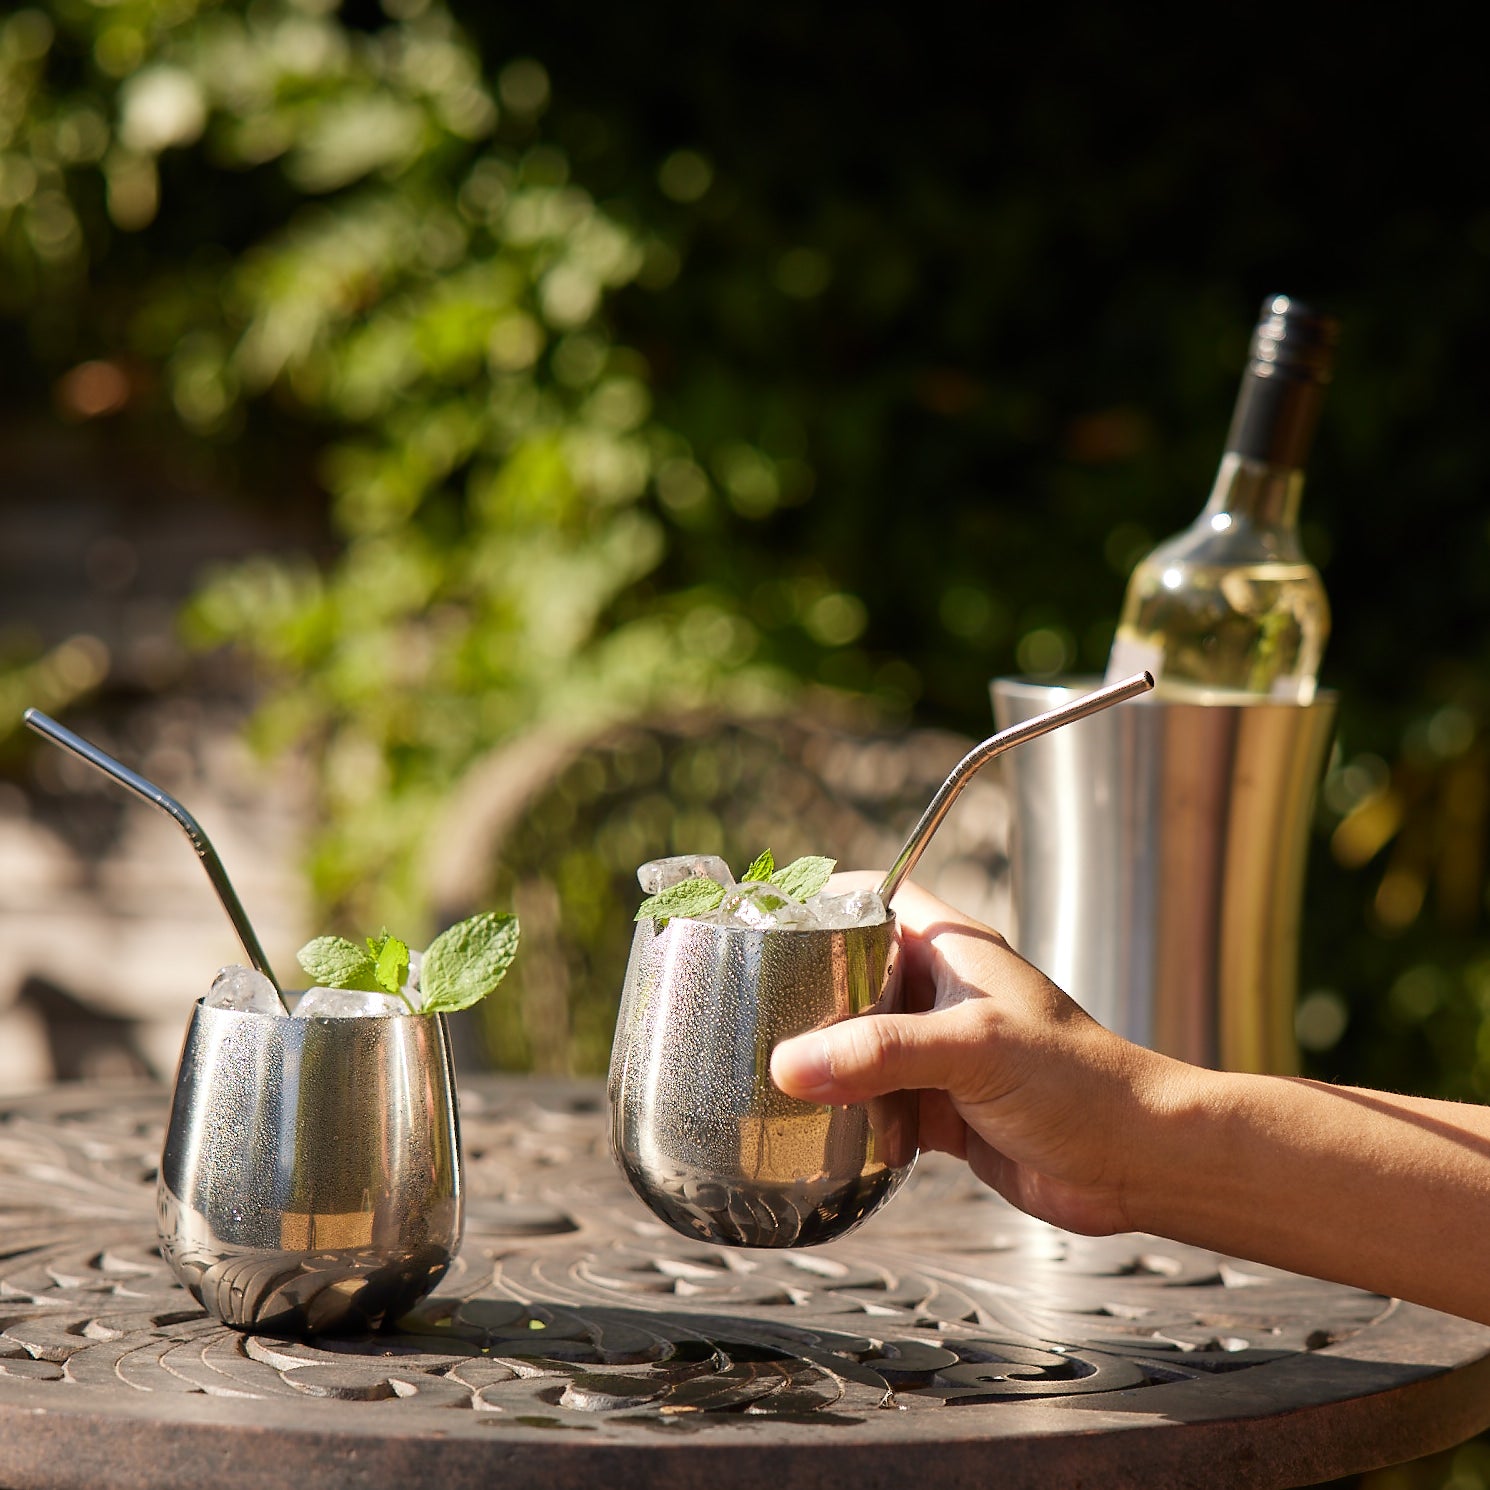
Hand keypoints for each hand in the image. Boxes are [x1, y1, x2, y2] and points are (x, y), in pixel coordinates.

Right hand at [771, 877, 1182, 1235]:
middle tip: (748, 1010)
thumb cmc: (1082, 1083)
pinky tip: (815, 1128)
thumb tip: (791, 1065)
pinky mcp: (943, 1108)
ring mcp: (941, 1053)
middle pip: (852, 975)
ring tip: (764, 1072)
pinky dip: (847, 1115)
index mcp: (952, 951)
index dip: (819, 902)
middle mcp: (941, 994)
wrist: (1139, 1162)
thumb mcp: (975, 1049)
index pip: (873, 899)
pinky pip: (877, 1103)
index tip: (764, 924)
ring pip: (860, 1044)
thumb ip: (882, 1053)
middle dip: (805, 994)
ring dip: (823, 1061)